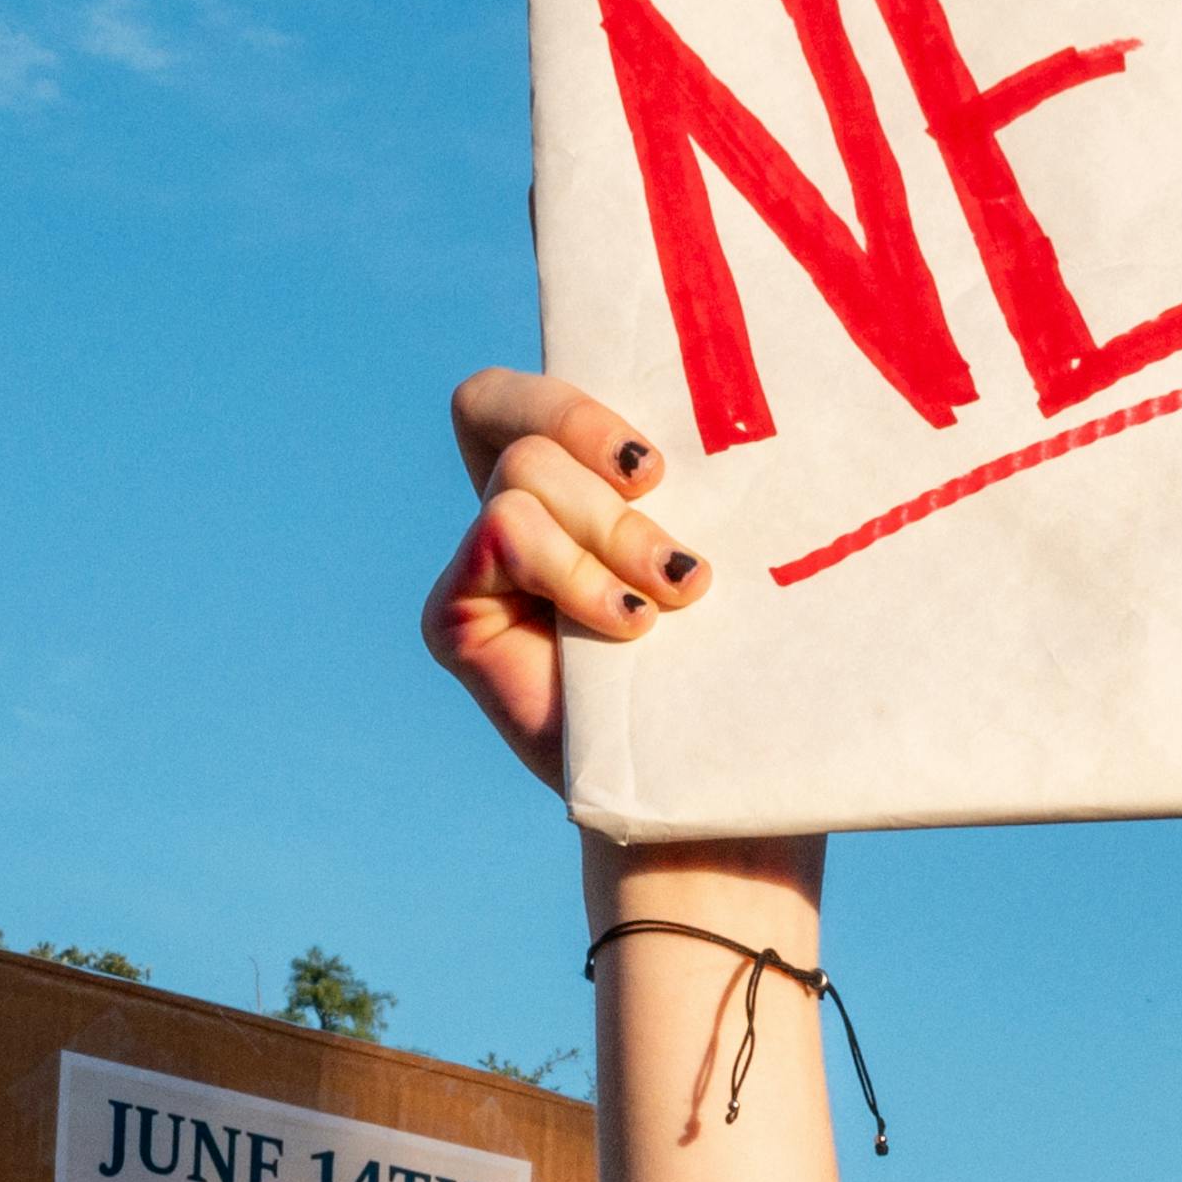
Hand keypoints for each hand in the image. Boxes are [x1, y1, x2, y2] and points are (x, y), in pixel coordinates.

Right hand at [425, 368, 711, 789]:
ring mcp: (478, 567)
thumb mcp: (714, 544)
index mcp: (568, 489)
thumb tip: (720, 399)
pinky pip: (505, 532)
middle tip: (668, 526)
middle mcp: (513, 519)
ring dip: (611, 532)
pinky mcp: (453, 615)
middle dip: (601, 456)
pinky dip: (574, 572)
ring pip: (524, 473)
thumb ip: (687, 476)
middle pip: (515, 419)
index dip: (571, 403)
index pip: (521, 398)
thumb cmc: (727, 662)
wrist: (701, 782)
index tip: (655, 466)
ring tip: (670, 598)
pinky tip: (627, 625)